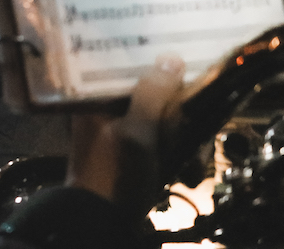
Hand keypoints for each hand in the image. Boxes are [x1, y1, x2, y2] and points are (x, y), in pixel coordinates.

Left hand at [66, 54, 184, 221]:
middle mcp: (106, 109)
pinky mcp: (132, 150)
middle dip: (174, 113)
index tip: (183, 74)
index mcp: (96, 98)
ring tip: (187, 158)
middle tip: (175, 134)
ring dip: (180, 135)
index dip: (159, 71)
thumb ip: (152, 95)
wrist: (101, 224)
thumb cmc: (114, 175)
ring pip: (161, 117)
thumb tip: (171, 59)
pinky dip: (176, 150)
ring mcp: (120, 130)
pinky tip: (186, 167)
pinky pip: (161, 138)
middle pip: (152, 92)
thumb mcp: (136, 132)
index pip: (131, 67)